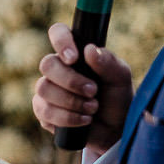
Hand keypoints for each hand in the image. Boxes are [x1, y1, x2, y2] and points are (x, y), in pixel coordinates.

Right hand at [33, 23, 132, 152]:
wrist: (115, 130)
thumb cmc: (117, 98)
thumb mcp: (120, 78)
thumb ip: (108, 62)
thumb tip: (89, 49)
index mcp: (75, 53)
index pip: (58, 33)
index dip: (61, 41)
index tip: (74, 58)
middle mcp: (57, 69)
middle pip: (47, 64)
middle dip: (71, 81)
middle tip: (93, 91)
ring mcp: (47, 90)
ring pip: (44, 88)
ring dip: (72, 101)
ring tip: (92, 108)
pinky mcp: (43, 111)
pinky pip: (44, 111)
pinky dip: (67, 118)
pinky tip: (84, 120)